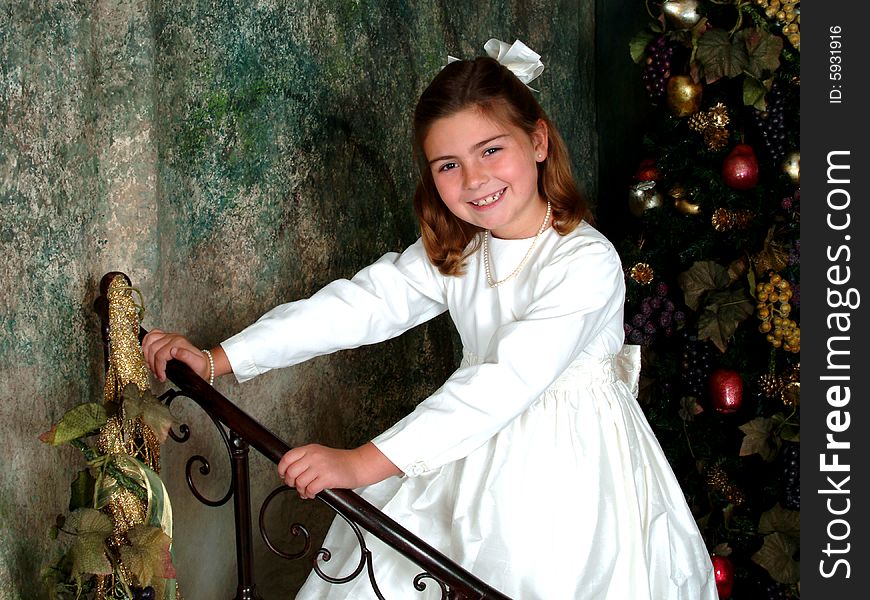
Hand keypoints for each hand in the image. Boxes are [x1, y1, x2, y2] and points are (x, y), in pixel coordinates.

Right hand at [142, 329, 207, 382]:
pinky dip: (146, 342)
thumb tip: (173, 351)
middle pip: (153, 349)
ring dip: (146, 354)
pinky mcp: (166, 337)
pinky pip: (152, 335)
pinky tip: (147, 351)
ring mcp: (169, 336)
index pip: (160, 355)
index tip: (161, 377)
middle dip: (152, 364)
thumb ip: (186, 356)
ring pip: (149, 340)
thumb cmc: (200, 366)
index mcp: (179, 343)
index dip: (158, 368)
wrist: (203, 363)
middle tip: (157, 374)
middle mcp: (173, 337)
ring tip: (151, 365)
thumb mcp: (197, 364)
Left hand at [277, 442, 400, 498]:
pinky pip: (310, 490)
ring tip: (306, 491)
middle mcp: (314, 456)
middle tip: (295, 485)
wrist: (358, 465)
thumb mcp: (320, 454)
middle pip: (291, 472)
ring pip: (299, 482)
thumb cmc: (340, 462)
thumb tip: (288, 471)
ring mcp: (320, 467)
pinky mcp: (327, 478)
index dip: (281, 469)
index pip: (287, 457)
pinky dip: (309, 494)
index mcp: (310, 449)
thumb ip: (305, 459)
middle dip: (290, 482)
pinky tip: (313, 493)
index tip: (283, 475)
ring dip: (301, 490)